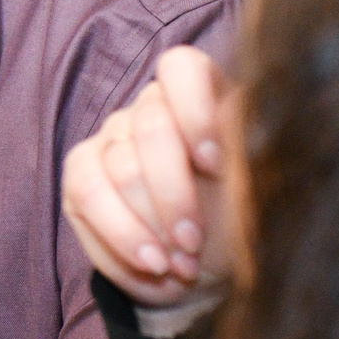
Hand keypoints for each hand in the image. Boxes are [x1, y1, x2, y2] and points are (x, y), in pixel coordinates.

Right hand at [61, 45, 233, 307]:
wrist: (204, 270)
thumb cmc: (238, 224)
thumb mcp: (256, 193)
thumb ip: (245, 158)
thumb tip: (232, 143)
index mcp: (203, 97)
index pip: (182, 68)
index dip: (194, 111)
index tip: (214, 166)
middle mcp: (152, 109)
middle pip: (152, 126)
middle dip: (174, 195)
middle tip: (194, 242)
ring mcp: (112, 139)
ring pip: (121, 168)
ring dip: (153, 226)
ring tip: (180, 265)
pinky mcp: (82, 174)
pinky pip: (88, 195)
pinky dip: (121, 236)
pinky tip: (150, 263)